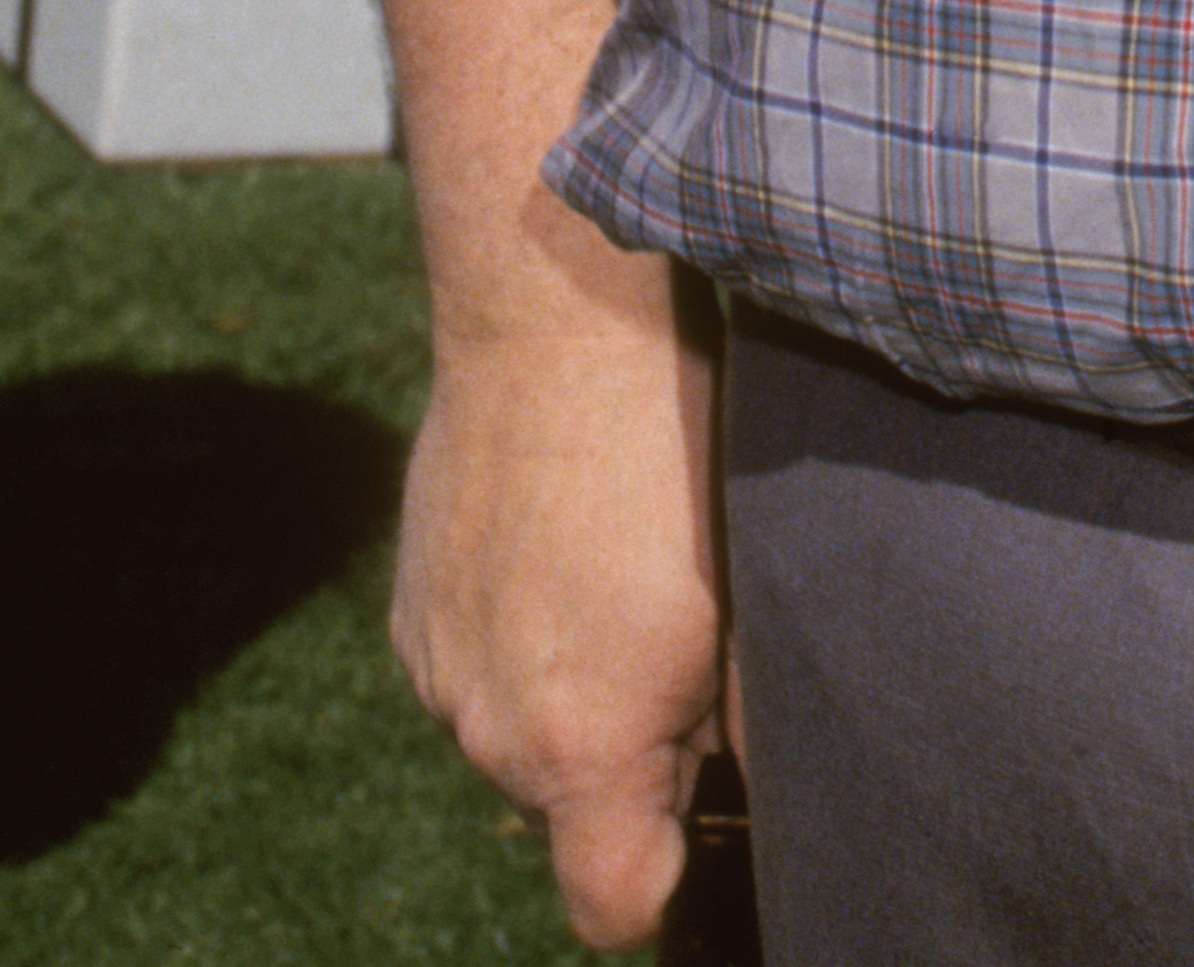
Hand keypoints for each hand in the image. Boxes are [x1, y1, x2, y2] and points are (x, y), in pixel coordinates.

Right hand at [391, 259, 725, 949]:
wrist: (555, 323)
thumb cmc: (669, 452)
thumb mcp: (742, 592)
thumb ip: (740, 718)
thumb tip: (750, 778)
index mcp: (580, 747)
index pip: (613, 907)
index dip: (662, 877)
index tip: (692, 809)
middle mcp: (490, 732)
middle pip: (570, 805)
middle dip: (628, 749)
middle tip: (678, 630)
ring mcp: (437, 671)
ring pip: (520, 730)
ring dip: (568, 686)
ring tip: (615, 567)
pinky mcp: (408, 612)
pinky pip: (473, 667)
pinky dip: (516, 634)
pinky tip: (560, 540)